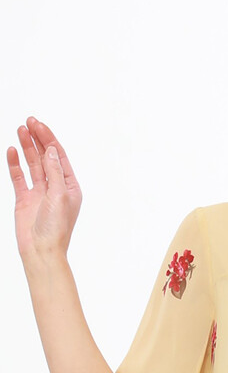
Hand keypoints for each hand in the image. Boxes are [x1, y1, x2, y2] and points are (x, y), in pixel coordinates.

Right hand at [7, 116, 81, 261]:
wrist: (41, 250)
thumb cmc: (56, 228)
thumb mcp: (60, 195)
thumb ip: (54, 171)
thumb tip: (50, 149)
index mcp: (70, 187)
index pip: (59, 157)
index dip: (49, 139)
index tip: (38, 124)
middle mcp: (55, 188)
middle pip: (45, 157)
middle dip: (38, 139)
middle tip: (28, 122)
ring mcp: (39, 193)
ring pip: (32, 164)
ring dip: (26, 147)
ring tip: (20, 130)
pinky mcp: (24, 199)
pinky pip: (19, 177)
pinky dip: (15, 164)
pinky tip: (11, 150)